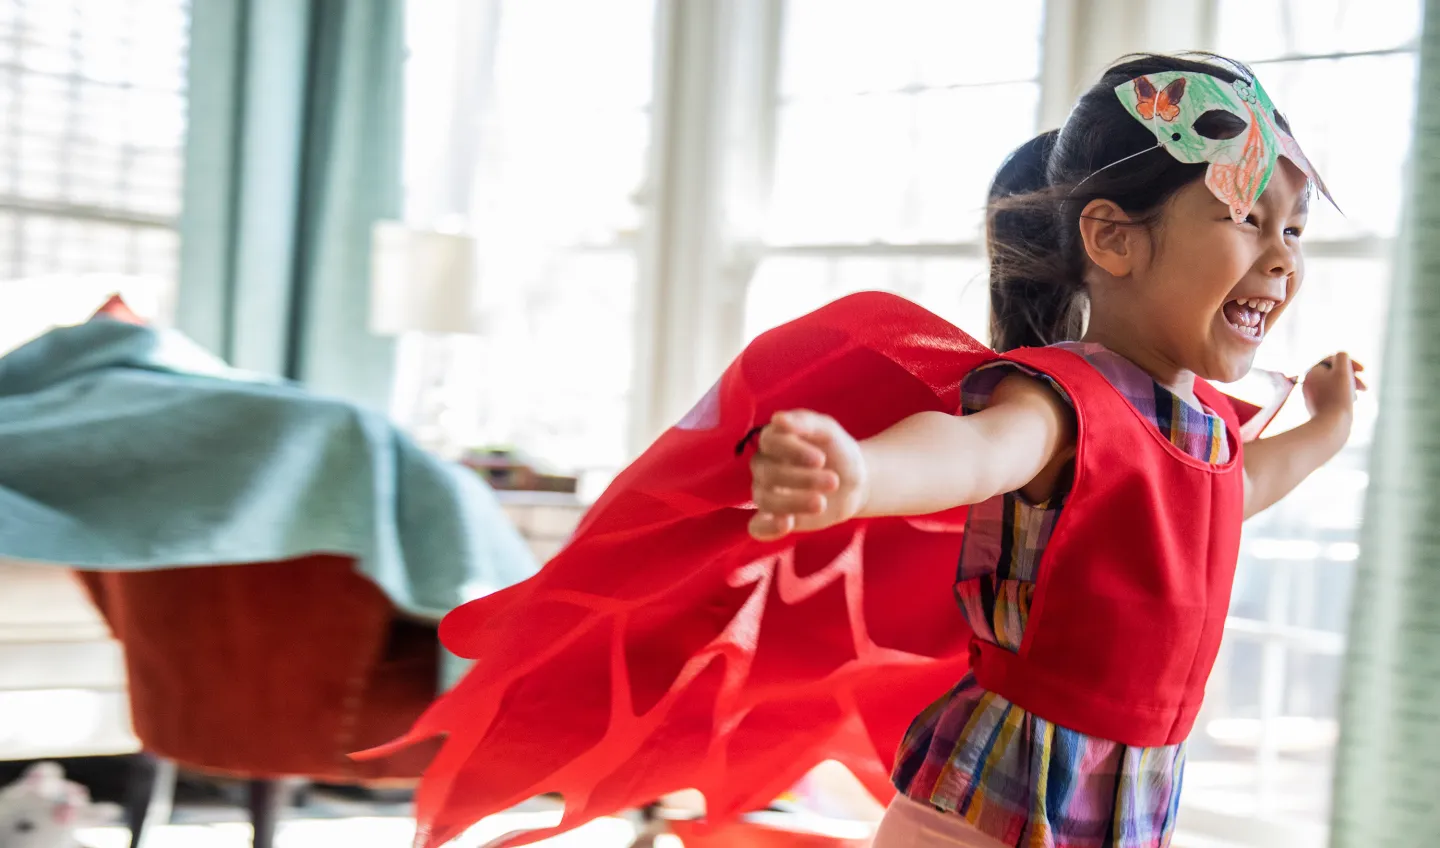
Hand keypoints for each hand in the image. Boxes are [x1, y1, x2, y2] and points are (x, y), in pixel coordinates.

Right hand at [747, 410, 867, 540]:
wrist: (854, 484)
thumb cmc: (838, 451)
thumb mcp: (829, 431)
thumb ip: (805, 422)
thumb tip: (777, 418)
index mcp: (773, 440)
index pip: (769, 442)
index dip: (792, 451)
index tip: (821, 459)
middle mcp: (764, 466)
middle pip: (768, 473)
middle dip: (801, 479)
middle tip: (833, 481)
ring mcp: (765, 493)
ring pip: (765, 499)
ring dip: (793, 502)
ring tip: (822, 503)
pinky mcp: (773, 519)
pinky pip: (757, 527)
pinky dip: (767, 529)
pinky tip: (786, 525)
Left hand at [1302, 352, 1365, 430]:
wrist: (1331, 428)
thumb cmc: (1338, 398)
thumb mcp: (1342, 372)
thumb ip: (1342, 358)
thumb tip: (1341, 355)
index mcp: (1310, 373)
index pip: (1332, 360)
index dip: (1349, 362)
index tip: (1363, 370)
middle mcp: (1308, 384)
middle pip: (1334, 373)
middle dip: (1351, 377)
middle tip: (1365, 387)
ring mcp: (1312, 397)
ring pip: (1336, 385)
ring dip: (1350, 387)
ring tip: (1356, 398)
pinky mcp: (1318, 408)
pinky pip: (1334, 397)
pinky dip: (1344, 398)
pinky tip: (1350, 405)